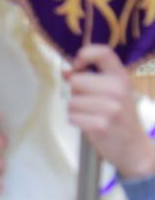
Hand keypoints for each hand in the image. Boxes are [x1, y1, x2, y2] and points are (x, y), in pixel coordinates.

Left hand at [65, 45, 154, 179]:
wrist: (133, 147)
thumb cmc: (118, 116)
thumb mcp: (113, 92)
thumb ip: (92, 79)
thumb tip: (66, 72)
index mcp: (121, 77)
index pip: (103, 52)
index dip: (84, 55)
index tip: (78, 66)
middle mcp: (117, 89)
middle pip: (76, 81)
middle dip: (76, 93)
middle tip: (91, 104)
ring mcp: (110, 108)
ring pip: (71, 102)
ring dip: (75, 110)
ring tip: (92, 116)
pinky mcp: (100, 125)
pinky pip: (72, 117)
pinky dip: (76, 122)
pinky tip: (90, 125)